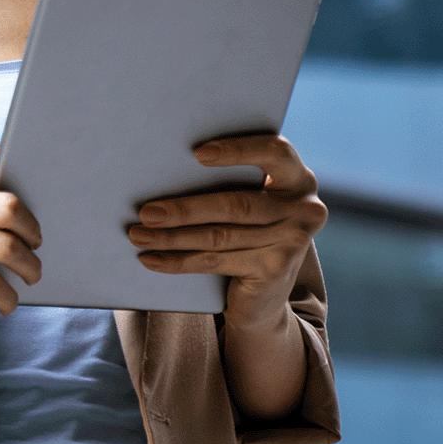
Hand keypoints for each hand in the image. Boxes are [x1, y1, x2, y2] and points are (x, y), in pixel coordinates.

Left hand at [127, 134, 324, 327]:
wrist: (266, 293)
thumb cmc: (246, 230)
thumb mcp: (247, 200)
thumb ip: (227, 181)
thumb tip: (161, 169)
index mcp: (297, 178)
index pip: (275, 152)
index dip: (238, 150)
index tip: (198, 153)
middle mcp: (304, 208)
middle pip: (235, 204)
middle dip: (184, 208)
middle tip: (146, 212)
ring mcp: (293, 241)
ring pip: (219, 236)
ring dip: (172, 237)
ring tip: (138, 235)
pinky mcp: (276, 270)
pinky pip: (215, 261)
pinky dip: (178, 261)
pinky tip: (151, 259)